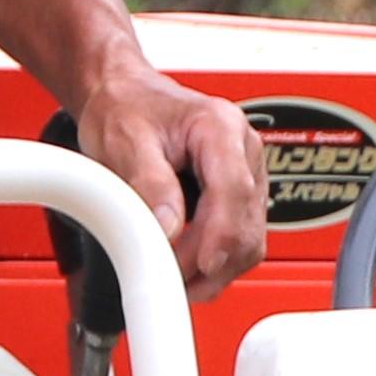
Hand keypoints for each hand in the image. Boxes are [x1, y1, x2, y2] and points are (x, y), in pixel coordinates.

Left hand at [81, 65, 270, 298]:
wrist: (126, 96)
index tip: (200, 265)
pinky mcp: (241, 196)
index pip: (235, 189)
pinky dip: (218, 261)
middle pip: (247, 222)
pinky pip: (241, 239)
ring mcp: (249, 174)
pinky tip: (190, 268)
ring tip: (178, 279)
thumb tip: (169, 230)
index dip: (220, 234)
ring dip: (219, 268)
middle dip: (213, 259)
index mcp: (220, 127)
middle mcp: (244, 150)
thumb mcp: (126, 140)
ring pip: (250, 239)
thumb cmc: (127, 108)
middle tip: (172, 278)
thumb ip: (149, 183)